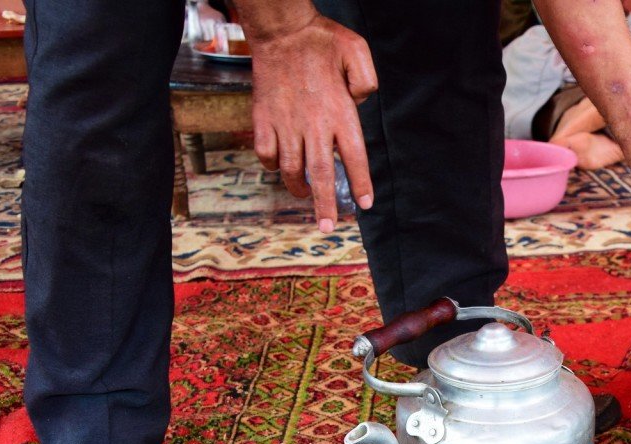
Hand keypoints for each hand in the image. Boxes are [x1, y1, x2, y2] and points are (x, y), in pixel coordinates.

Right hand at [247, 13, 377, 231]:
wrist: (281, 29)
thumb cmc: (322, 40)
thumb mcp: (357, 52)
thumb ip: (366, 82)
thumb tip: (360, 105)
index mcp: (340, 111)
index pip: (355, 156)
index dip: (361, 183)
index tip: (364, 204)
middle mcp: (314, 123)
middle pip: (322, 174)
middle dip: (325, 204)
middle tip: (327, 226)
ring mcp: (286, 123)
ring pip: (292, 169)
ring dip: (299, 188)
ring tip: (305, 196)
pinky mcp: (263, 120)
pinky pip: (267, 154)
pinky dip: (273, 165)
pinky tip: (281, 167)